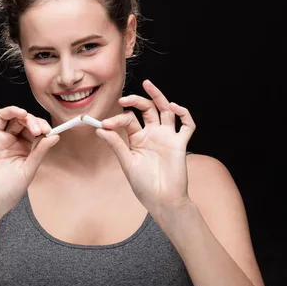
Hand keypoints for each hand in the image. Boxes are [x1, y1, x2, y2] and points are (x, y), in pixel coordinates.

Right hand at [0, 100, 59, 219]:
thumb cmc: (8, 191)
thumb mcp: (29, 171)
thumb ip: (39, 152)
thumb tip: (55, 135)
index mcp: (23, 147)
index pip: (33, 128)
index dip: (40, 125)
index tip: (47, 130)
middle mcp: (9, 141)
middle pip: (19, 120)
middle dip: (30, 120)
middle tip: (37, 129)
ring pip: (2, 116)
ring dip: (13, 111)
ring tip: (22, 114)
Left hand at [96, 80, 195, 218]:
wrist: (162, 200)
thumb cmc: (144, 186)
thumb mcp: (127, 164)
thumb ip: (116, 145)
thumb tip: (100, 129)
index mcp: (138, 139)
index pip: (128, 120)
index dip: (117, 119)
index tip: (105, 124)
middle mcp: (153, 135)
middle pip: (147, 109)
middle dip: (136, 100)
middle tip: (123, 98)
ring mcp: (167, 137)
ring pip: (165, 110)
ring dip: (158, 96)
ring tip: (148, 85)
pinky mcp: (180, 144)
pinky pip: (186, 125)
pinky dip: (183, 114)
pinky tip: (174, 108)